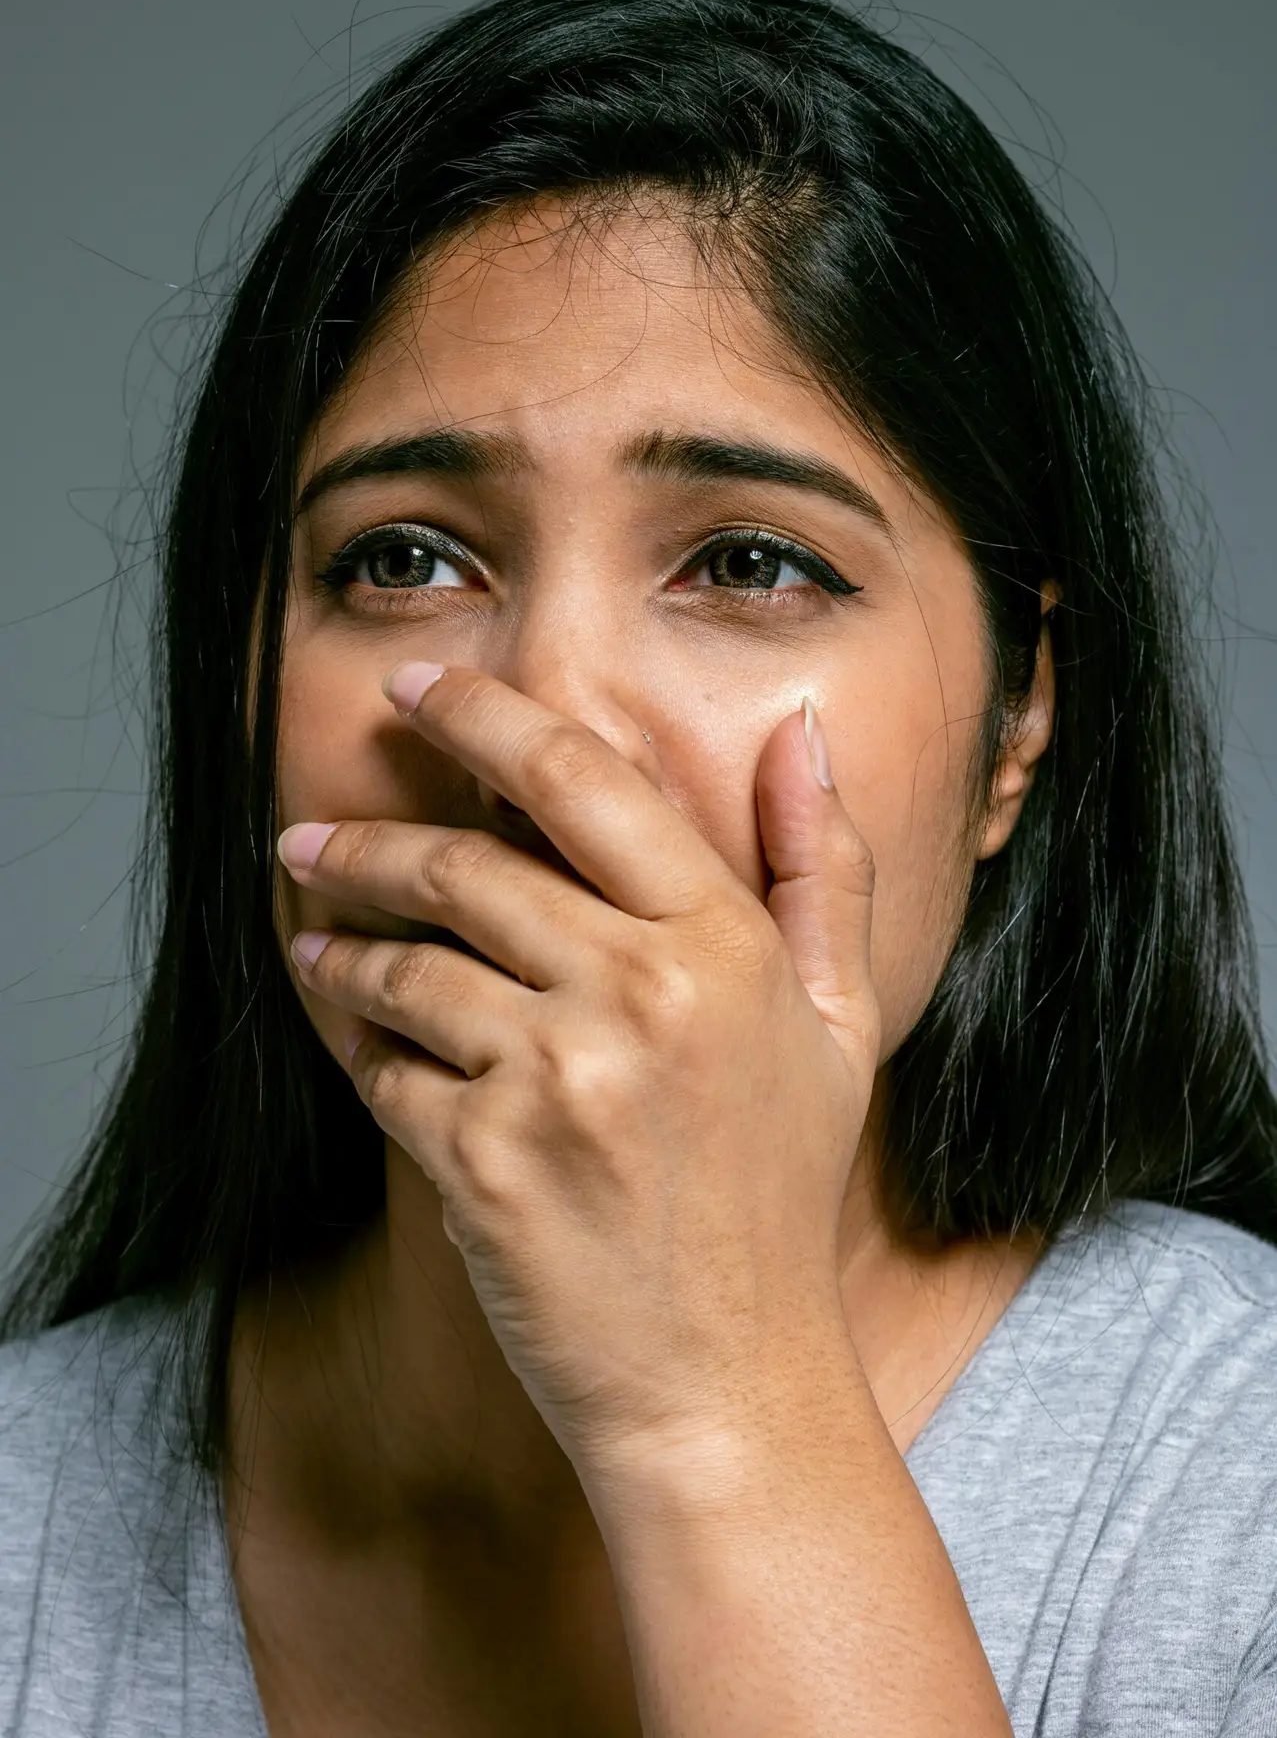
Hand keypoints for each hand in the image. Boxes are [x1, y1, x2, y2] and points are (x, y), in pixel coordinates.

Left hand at [278, 661, 880, 1479]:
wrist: (726, 1385)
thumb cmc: (777, 1198)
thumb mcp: (837, 1026)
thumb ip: (820, 869)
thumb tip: (797, 731)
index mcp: (727, 945)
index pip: (584, 781)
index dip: (486, 716)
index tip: (421, 686)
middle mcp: (641, 994)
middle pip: (468, 865)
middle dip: (369, 841)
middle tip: (311, 836)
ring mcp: (555, 1079)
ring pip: (406, 964)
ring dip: (341, 944)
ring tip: (315, 939)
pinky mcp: (480, 1162)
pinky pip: (385, 1071)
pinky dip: (357, 1049)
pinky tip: (351, 1038)